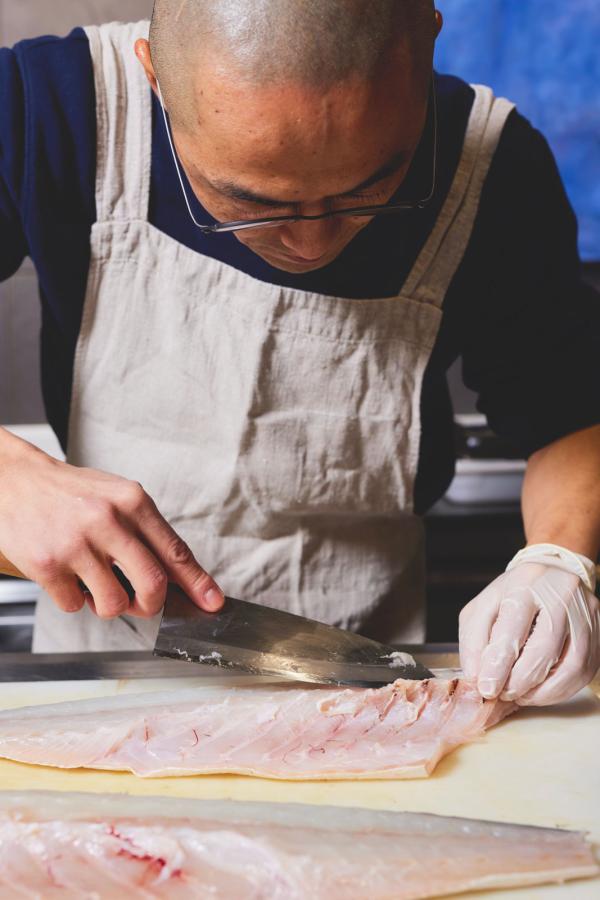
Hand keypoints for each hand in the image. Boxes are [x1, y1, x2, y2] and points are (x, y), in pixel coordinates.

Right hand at [0, 429, 223, 619]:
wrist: (16, 481)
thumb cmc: (72, 493)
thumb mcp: (118, 498)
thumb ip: (148, 532)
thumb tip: (180, 575)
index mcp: (132, 501)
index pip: (175, 551)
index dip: (197, 583)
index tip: (212, 602)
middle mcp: (108, 520)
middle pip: (153, 585)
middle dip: (152, 605)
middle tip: (142, 603)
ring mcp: (76, 544)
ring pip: (113, 604)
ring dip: (107, 604)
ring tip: (94, 583)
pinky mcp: (47, 564)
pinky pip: (74, 605)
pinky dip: (74, 599)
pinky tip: (67, 576)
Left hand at [459, 561, 599, 705]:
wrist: (553, 572)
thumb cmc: (514, 593)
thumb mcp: (484, 605)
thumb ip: (475, 639)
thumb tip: (477, 676)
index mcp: (525, 584)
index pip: (512, 627)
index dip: (499, 664)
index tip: (487, 688)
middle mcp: (560, 594)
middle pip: (545, 648)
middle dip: (520, 680)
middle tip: (504, 694)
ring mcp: (585, 612)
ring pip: (571, 664)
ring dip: (543, 691)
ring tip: (521, 695)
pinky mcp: (598, 630)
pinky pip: (584, 670)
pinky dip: (561, 689)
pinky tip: (542, 691)